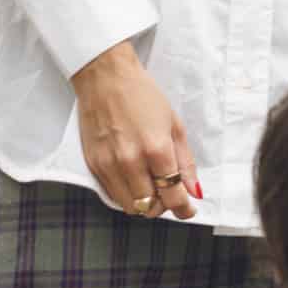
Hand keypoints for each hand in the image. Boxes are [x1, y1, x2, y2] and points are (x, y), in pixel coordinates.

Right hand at [72, 41, 199, 219]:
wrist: (105, 78)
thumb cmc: (143, 95)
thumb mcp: (174, 125)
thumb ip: (185, 161)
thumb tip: (194, 191)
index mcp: (156, 149)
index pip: (173, 196)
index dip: (184, 209)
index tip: (188, 210)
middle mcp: (130, 161)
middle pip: (150, 207)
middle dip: (164, 206)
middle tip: (169, 193)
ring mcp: (109, 165)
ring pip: (130, 206)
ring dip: (144, 203)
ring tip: (151, 186)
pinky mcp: (93, 164)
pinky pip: (111, 195)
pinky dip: (126, 194)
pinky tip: (133, 179)